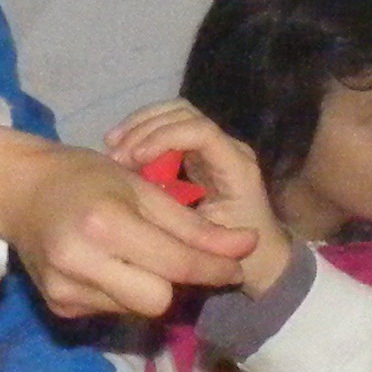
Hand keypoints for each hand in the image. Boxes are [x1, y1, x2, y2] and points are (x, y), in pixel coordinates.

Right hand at [0, 125, 251, 318]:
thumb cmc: (83, 176)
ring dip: (150, 286)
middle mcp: (80, 262)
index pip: (176, 262)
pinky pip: (113, 310)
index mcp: (104, 223)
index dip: (214, 266)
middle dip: (177, 282)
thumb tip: (245, 247)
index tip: (237, 263)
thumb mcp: (140, 187)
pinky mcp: (58, 307)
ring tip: (138, 254)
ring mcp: (65, 290)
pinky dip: (123, 292)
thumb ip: (192, 224)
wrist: (16, 190)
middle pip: (159, 300)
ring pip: (138, 310)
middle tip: (180, 257)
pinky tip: (111, 266)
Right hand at [105, 101, 298, 293]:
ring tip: (112, 147)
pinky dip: (142, 133)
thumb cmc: (236, 254)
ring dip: (140, 126)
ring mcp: (214, 146)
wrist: (260, 258)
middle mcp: (228, 147)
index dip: (165, 137)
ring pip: (173, 114)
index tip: (135, 158)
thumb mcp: (204, 239)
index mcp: (235, 167)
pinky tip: (119, 148)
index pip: (201, 131)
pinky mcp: (198, 152)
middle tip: (117, 154)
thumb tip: (137, 189)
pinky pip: (168, 128)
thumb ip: (178, 215)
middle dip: (146, 128)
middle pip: (184, 113)